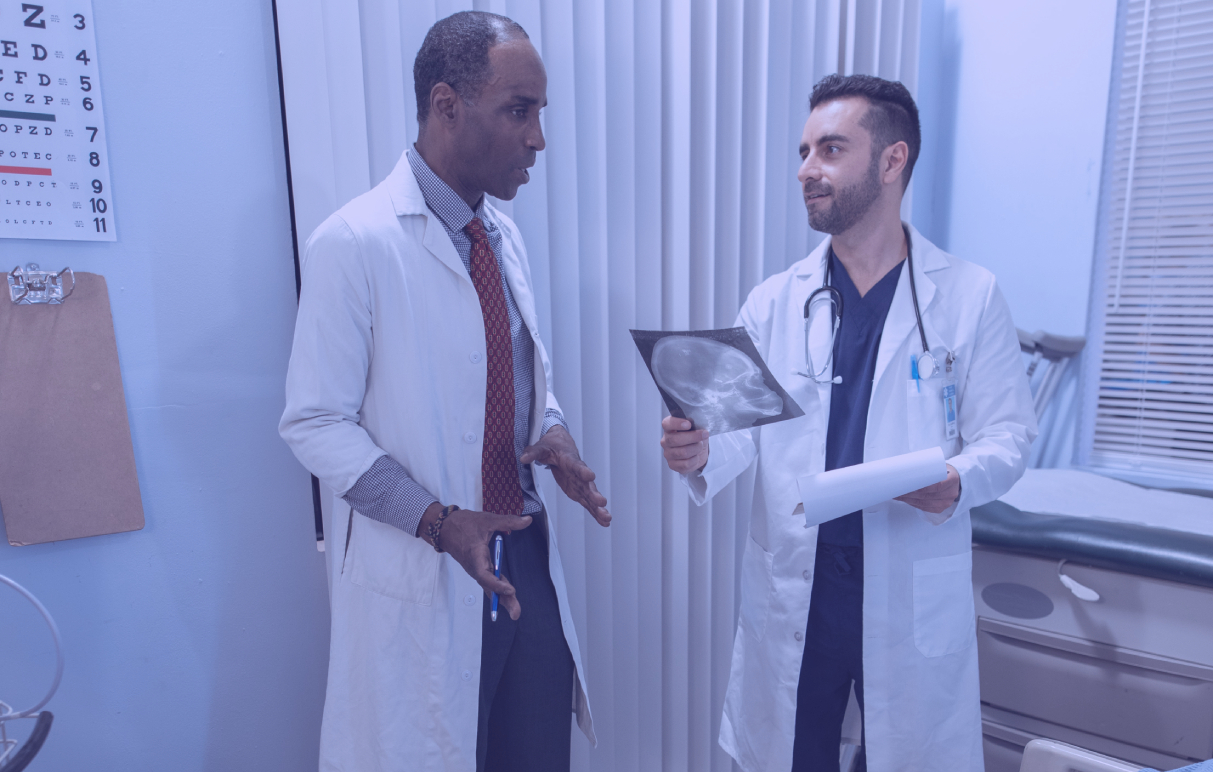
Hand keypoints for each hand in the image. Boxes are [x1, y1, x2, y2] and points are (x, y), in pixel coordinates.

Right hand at [420, 503, 530, 620]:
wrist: (444, 528)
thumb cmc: (464, 524)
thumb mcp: (488, 519)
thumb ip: (509, 521)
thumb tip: (528, 520)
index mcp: (475, 556)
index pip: (485, 575)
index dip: (497, 585)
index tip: (511, 590)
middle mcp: (475, 567)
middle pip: (489, 587)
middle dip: (503, 600)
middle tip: (516, 613)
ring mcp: (475, 570)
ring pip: (489, 587)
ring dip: (501, 599)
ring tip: (515, 611)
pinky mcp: (477, 569)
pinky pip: (488, 583)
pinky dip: (497, 591)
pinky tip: (506, 599)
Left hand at [520, 425, 609, 526]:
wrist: (561, 446)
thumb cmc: (552, 446)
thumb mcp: (541, 447)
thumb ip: (534, 453)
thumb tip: (523, 458)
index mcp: (570, 460)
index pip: (577, 465)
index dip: (583, 471)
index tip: (590, 476)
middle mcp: (579, 473)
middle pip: (587, 485)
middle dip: (594, 494)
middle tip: (602, 502)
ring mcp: (580, 484)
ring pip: (590, 496)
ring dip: (598, 507)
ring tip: (607, 518)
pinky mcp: (579, 491)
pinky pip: (588, 503)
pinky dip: (596, 512)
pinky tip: (604, 521)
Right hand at [660, 416, 708, 473]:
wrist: (699, 451)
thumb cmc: (695, 437)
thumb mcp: (697, 427)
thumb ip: (695, 424)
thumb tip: (699, 425)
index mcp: (669, 429)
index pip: (667, 424)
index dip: (677, 423)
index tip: (688, 424)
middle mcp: (665, 441)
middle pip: (675, 439)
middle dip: (693, 437)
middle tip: (704, 434)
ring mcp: (668, 454)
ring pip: (683, 452)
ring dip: (696, 448)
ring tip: (700, 446)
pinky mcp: (672, 465)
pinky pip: (685, 464)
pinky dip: (695, 460)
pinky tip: (696, 456)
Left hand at [895, 464, 960, 514]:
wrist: (957, 479)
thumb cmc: (944, 470)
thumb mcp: (940, 465)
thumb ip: (928, 468)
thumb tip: (906, 466)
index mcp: (952, 479)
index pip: (936, 486)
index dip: (921, 488)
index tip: (908, 485)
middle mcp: (950, 493)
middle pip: (927, 496)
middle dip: (910, 494)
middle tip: (897, 490)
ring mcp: (946, 503)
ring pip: (924, 503)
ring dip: (909, 500)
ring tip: (897, 495)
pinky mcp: (941, 509)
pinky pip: (925, 508)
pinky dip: (913, 504)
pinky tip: (905, 500)